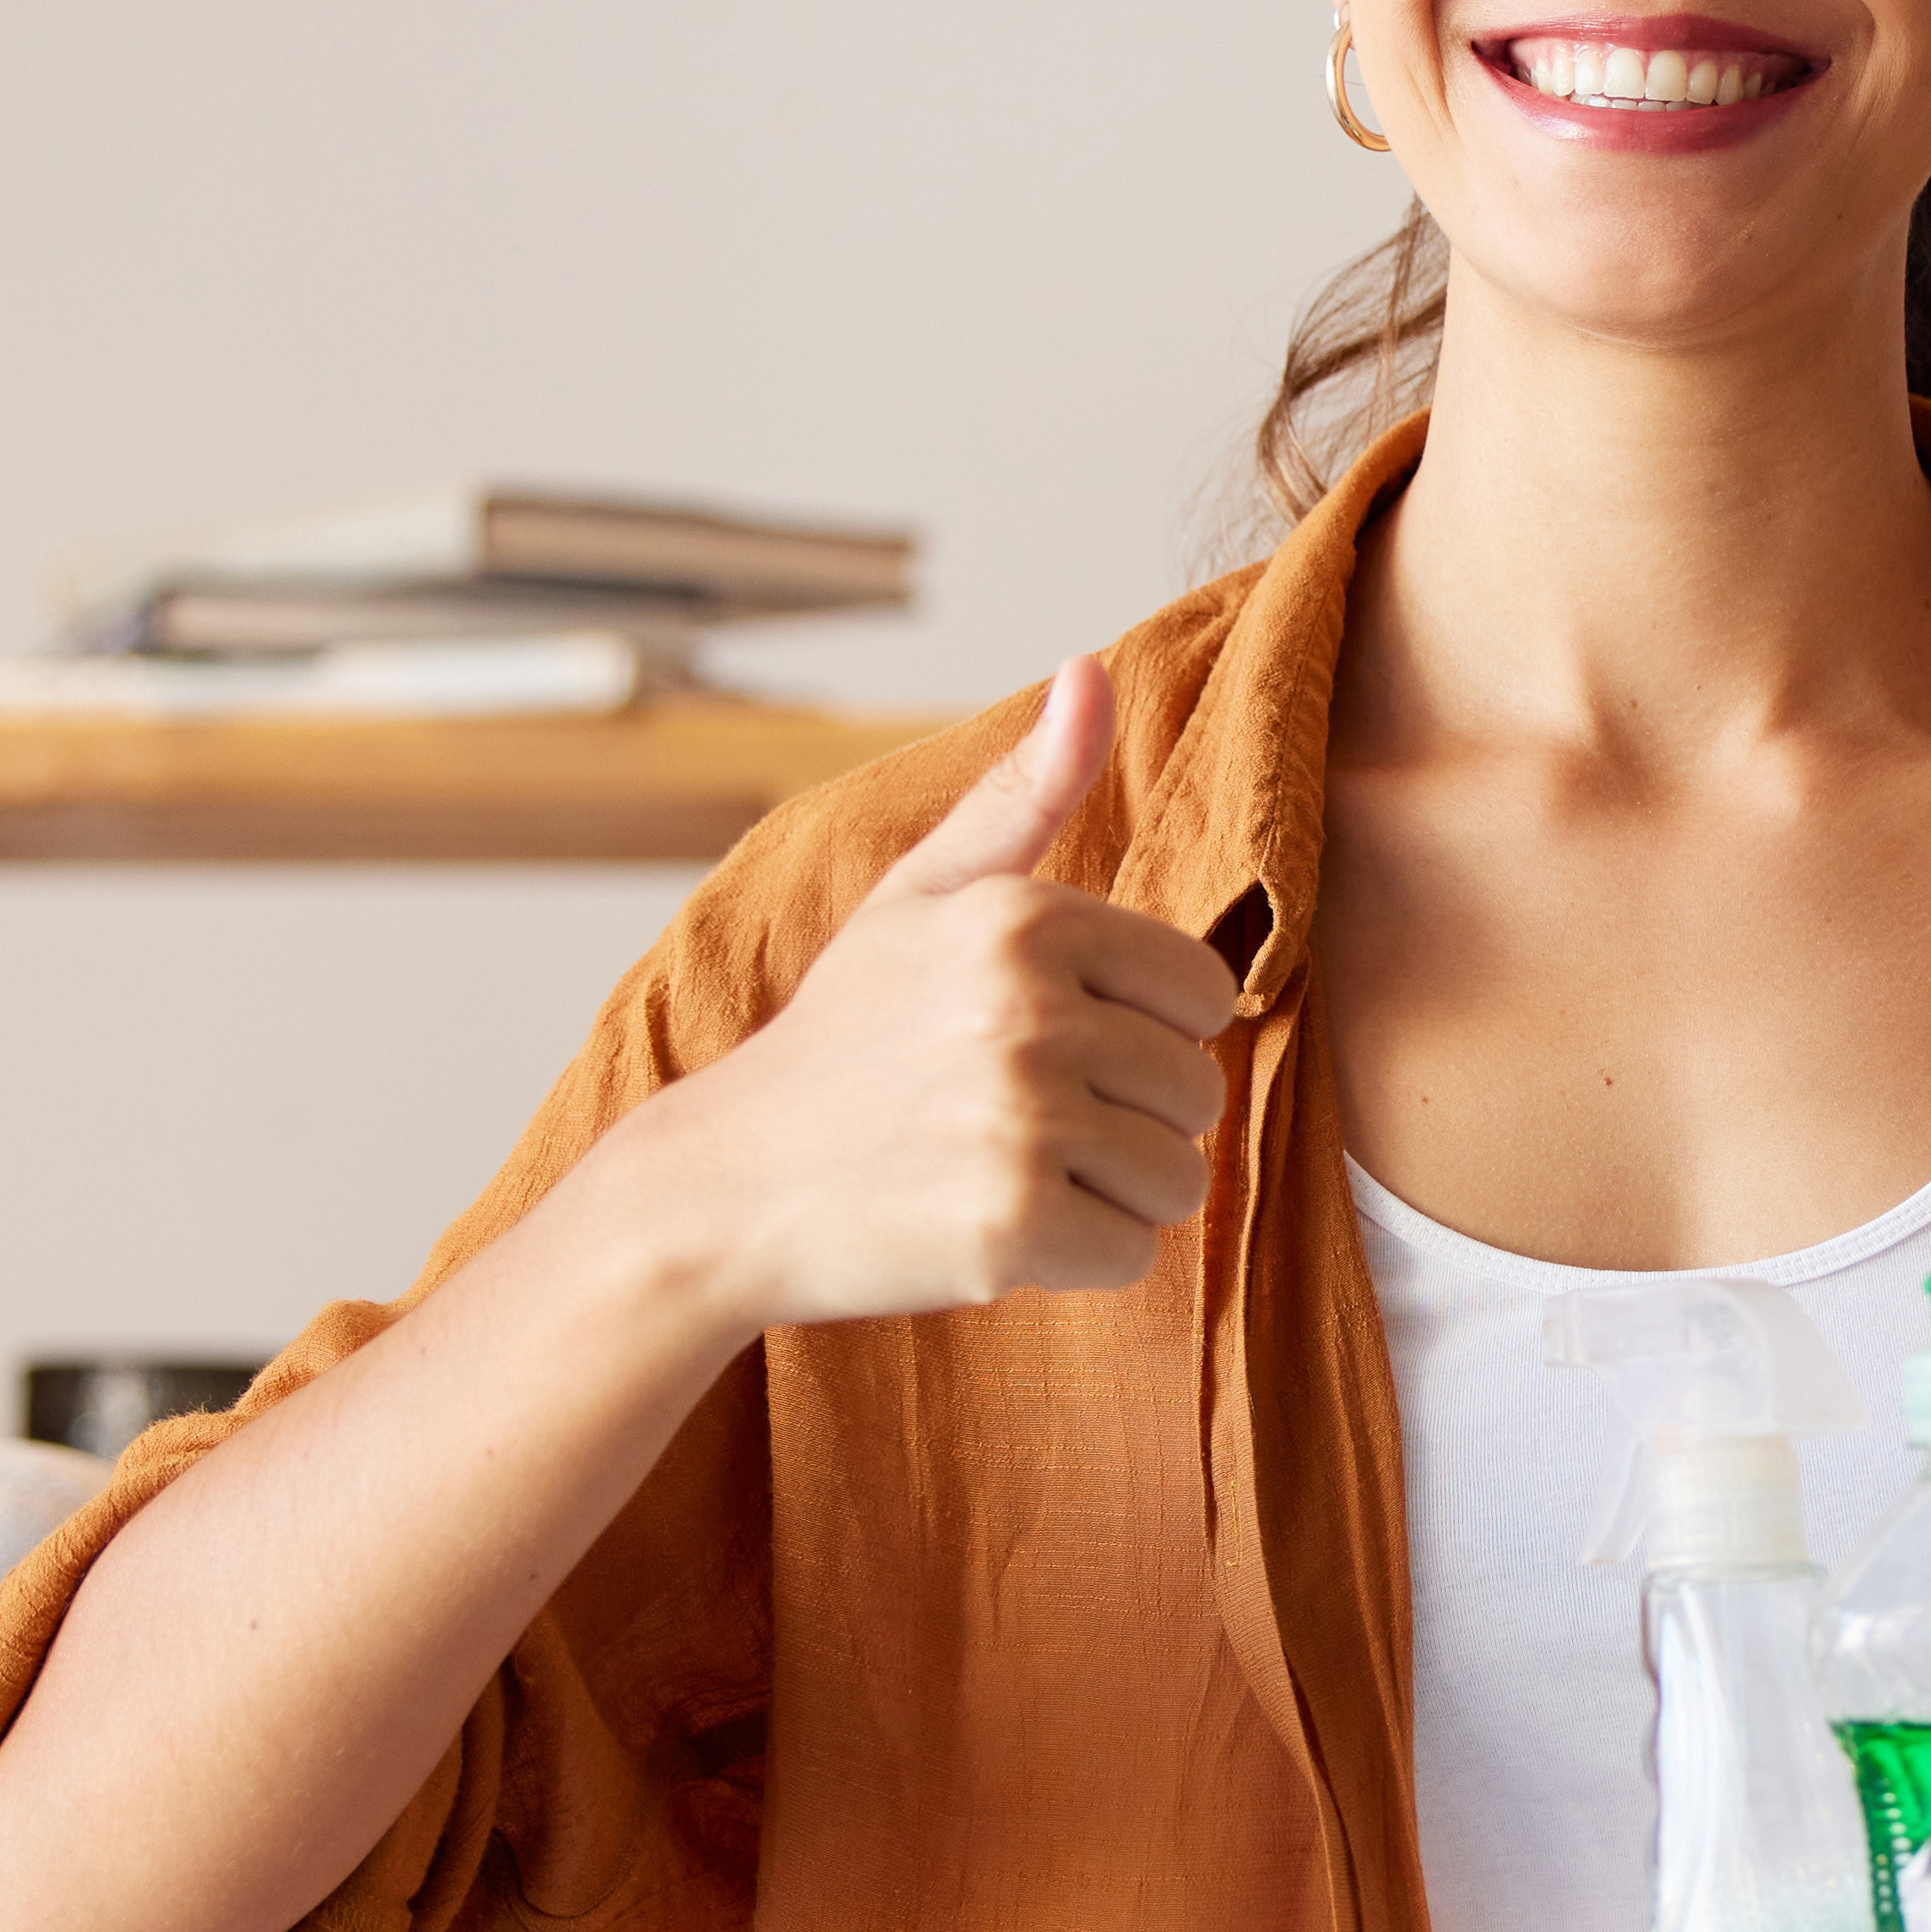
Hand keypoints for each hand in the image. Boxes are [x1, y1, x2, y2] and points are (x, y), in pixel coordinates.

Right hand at [611, 656, 1240, 1334]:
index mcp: (1027, 917)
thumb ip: (1026, 793)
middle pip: (1195, 1092)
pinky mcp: (1011, 1224)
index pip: (1204, 994)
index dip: (1139, 1033)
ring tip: (998, 1170)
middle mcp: (1028, 1009)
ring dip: (1104, 1196)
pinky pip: (1132, 1255)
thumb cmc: (844, 1039)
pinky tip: (985, 1228)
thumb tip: (1090, 669)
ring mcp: (1021, 1119)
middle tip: (1008, 1120)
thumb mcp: (923, 896)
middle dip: (1124, 1122)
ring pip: (1176, 1179)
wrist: (726, 1182)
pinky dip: (1071, 1262)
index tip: (1045, 1045)